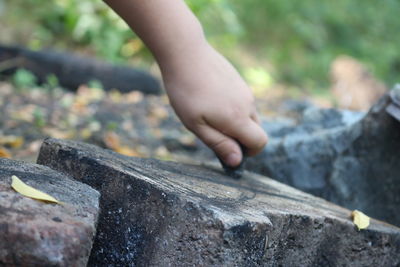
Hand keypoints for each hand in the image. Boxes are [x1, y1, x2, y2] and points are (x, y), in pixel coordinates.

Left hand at [160, 43, 267, 166]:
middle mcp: (247, 104)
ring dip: (235, 121)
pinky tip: (209, 98)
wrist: (185, 53)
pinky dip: (232, 107)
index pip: (260, 142)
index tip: (230, 151)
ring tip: (207, 112)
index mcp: (238, 118)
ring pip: (248, 114)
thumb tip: (237, 162)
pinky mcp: (239, 80)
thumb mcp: (196, 124)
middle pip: (256, 129)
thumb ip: (219, 144)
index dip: (250, 152)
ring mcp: (244, 90)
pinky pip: (242, 101)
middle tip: (213, 132)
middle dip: (241, 138)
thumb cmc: (186, 91)